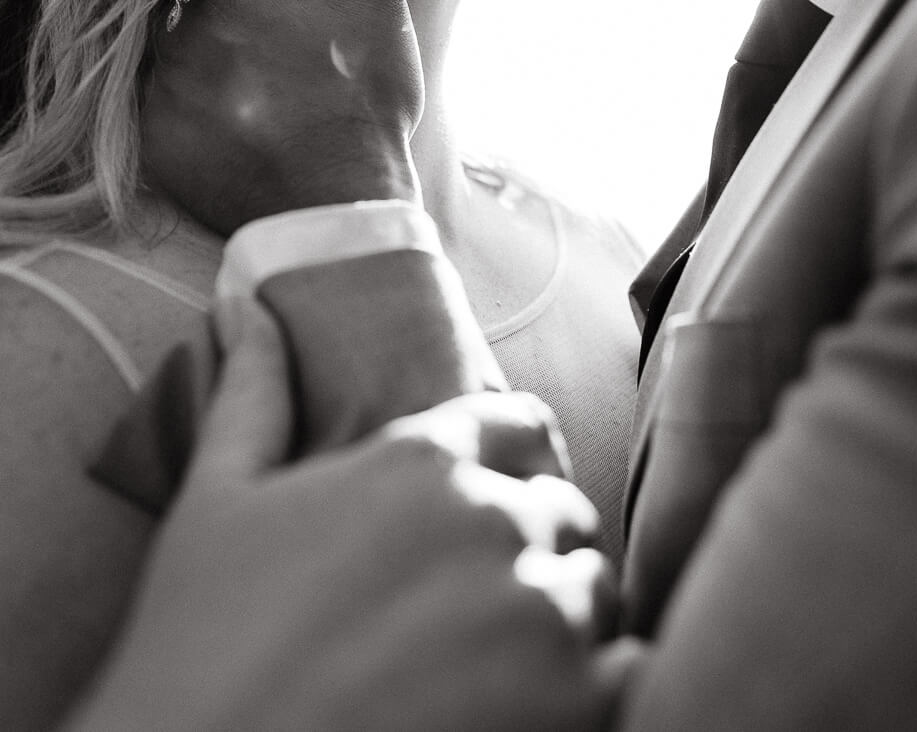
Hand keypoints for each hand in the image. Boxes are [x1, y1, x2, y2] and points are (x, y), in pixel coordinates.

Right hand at [67, 298, 621, 731]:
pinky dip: (606, 688)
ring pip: (599, 592)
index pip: (523, 426)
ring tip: (504, 665)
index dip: (514, 464)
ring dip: (566, 622)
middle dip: (536, 549)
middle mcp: (492, 519)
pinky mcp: (570, 707)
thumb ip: (253, 398)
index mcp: (420, 461)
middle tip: (483, 606)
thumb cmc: (198, 648)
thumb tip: (252, 310)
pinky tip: (539, 710)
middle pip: (564, 511)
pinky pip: (632, 672)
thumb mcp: (215, 504)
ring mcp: (537, 615)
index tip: (492, 509)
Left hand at [142, 0, 424, 230]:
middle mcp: (180, 39)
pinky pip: (142, 117)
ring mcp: (162, 97)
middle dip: (177, 7)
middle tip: (219, 29)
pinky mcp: (155, 151)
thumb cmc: (364, 101)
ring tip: (218, 78)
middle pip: (157, 5)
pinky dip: (166, 111)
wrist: (343, 202)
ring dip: (173, 59)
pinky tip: (208, 121)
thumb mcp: (376, 4)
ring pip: (147, 59)